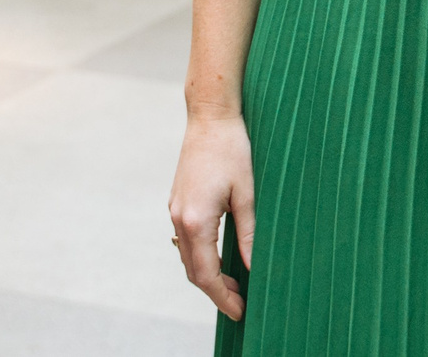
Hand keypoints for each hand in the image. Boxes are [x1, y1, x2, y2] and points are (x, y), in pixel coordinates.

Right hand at [168, 112, 255, 319]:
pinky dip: (200, 256)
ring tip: (233, 285)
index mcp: (197, 220)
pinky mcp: (177, 201)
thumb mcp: (247, 194)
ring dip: (207, 275)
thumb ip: (249, 234)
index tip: (241, 312)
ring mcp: (175, 209)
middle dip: (215, 292)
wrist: (210, 116)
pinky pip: (185, 240)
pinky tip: (219, 257)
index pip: (207, 274)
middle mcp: (179, 218)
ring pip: (187, 256)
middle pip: (193, 271)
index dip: (223, 297)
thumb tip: (252, 268)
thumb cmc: (233, 149)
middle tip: (240, 304)